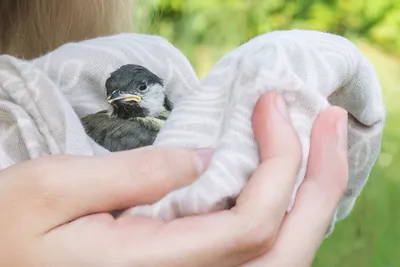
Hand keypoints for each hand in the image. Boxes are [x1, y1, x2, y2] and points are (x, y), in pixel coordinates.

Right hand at [0, 91, 347, 266]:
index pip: (253, 223)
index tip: (268, 103)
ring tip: (316, 145)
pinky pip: (255, 252)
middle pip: (285, 249)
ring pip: (279, 257)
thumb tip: (198, 158)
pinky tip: (279, 177)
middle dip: (318, 181)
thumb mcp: (48, 194)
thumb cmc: (6, 241)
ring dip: (307, 199)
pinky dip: (281, 213)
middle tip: (328, 123)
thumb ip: (128, 177)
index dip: (278, 160)